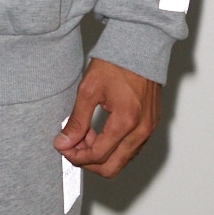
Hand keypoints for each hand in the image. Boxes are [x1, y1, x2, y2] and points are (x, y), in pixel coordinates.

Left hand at [53, 58, 159, 177]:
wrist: (138, 47)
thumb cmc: (115, 63)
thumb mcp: (88, 89)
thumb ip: (77, 120)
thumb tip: (64, 142)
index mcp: (126, 121)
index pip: (98, 155)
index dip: (76, 155)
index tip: (63, 147)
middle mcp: (141, 130)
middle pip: (112, 167)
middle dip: (88, 161)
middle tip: (72, 147)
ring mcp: (148, 130)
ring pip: (122, 160)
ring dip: (101, 154)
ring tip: (85, 134)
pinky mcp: (150, 126)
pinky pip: (131, 149)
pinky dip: (114, 147)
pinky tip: (100, 132)